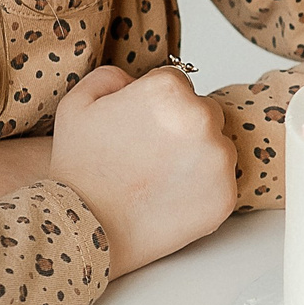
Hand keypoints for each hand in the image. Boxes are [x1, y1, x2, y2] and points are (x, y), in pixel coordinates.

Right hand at [49, 65, 239, 274]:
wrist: (85, 227)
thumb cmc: (78, 170)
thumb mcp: (77, 104)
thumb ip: (110, 77)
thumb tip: (134, 78)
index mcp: (169, 89)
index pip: (178, 84)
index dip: (156, 106)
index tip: (141, 127)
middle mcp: (202, 118)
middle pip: (204, 113)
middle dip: (182, 129)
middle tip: (150, 155)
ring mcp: (219, 159)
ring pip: (217, 148)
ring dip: (197, 158)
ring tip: (158, 179)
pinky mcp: (226, 195)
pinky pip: (221, 183)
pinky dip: (202, 190)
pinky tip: (169, 198)